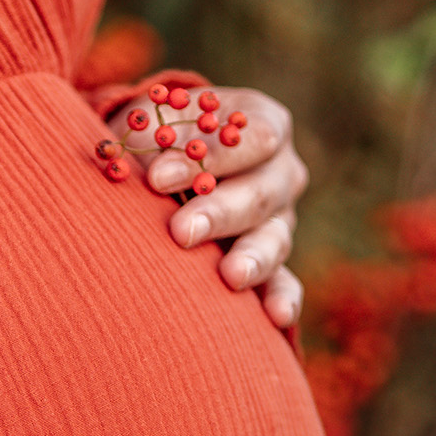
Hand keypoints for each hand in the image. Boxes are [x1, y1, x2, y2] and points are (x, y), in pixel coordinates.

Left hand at [113, 88, 308, 328]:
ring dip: (252, 259)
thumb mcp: (153, 119)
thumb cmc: (156, 134)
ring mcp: (281, 220)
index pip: (254, 138)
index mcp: (264, 123)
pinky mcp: (271, 262)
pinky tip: (275, 317)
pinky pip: (284, 282)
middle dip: (219, 212)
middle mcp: (282, 171)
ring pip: (274, 240)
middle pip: (260, 193)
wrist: (159, 164)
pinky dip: (282, 299)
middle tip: (180, 231)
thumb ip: (154, 137)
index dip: (212, 157)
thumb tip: (151, 170)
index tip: (158, 178)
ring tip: (230, 276)